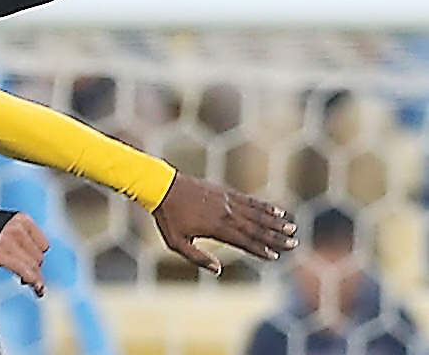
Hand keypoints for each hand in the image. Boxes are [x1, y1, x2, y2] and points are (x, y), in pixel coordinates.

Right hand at [0, 212, 49, 295]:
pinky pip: (26, 271)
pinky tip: (37, 291)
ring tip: (29, 285)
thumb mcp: (2, 226)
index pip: (43, 244)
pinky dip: (34, 282)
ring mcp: (10, 239)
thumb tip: (36, 260)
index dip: (36, 257)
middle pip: (39, 256)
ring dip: (34, 277)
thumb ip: (19, 237)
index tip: (31, 266)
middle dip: (33, 267)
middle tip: (24, 277)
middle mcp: (17, 226)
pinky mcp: (1, 253)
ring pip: (34, 265)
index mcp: (20, 218)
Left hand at [153, 173, 297, 275]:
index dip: (260, 250)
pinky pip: (249, 200)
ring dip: (274, 222)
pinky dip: (264, 206)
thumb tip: (217, 270)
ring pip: (256, 213)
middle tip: (294, 244)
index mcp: (215, 228)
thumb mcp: (176, 242)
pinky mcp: (225, 191)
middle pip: (255, 227)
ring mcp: (227, 201)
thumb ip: (197, 257)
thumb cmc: (168, 217)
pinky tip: (277, 211)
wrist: (162, 186)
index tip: (275, 257)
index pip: (243, 241)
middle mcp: (225, 214)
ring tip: (291, 228)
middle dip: (275, 237)